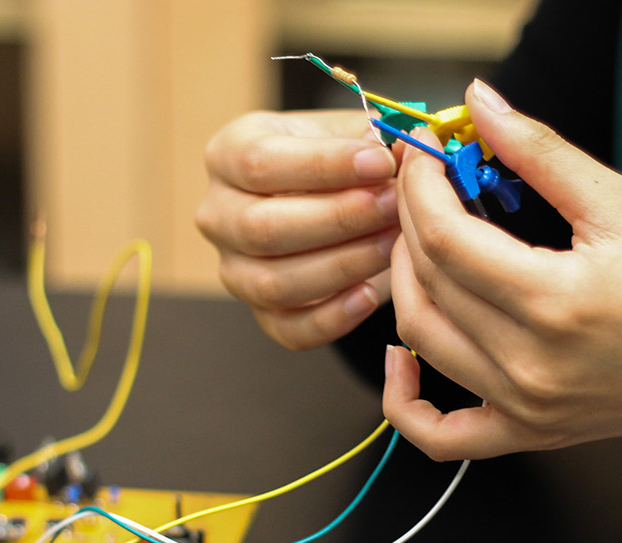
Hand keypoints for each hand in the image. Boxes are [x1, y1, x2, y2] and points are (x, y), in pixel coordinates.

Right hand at [199, 110, 399, 349]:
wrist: (334, 200)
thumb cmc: (339, 161)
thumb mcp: (348, 133)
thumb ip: (371, 138)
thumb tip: (402, 148)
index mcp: (228, 155)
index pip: (260, 162)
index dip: (324, 165)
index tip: (381, 164)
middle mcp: (218, 214)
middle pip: (261, 228)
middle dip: (338, 219)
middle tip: (394, 207)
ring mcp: (234, 269)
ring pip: (273, 283)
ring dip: (341, 265)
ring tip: (391, 245)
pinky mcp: (261, 313)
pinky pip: (290, 329)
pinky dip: (332, 318)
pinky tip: (370, 295)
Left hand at [383, 80, 621, 459]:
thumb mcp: (621, 203)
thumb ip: (540, 151)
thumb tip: (481, 104)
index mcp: (556, 301)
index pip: (446, 240)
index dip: (422, 188)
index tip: (426, 154)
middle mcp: (531, 364)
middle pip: (427, 283)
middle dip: (411, 221)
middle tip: (425, 185)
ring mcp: (525, 406)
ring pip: (422, 341)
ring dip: (406, 283)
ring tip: (423, 242)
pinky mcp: (528, 431)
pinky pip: (439, 434)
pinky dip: (406, 399)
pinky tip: (401, 354)